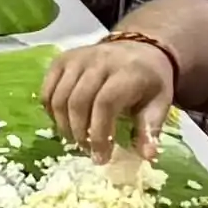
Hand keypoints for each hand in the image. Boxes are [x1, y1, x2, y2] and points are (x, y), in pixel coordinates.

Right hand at [40, 32, 184, 155]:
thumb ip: (150, 129)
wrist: (141, 50)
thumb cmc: (150, 82)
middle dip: (80, 133)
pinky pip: (48, 90)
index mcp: (127, 72)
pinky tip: (64, 123)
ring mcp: (77, 58)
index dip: (99, 133)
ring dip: (64, 125)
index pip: (105, 103)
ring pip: (59, 97)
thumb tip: (147, 156)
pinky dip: (51, 112)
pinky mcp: (62, 60)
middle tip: (87, 151)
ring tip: (76, 140)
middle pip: (78, 101)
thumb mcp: (159, 104)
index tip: (102, 157)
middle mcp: (100, 61)